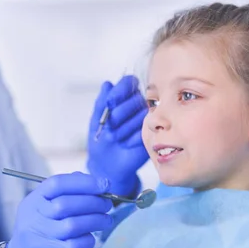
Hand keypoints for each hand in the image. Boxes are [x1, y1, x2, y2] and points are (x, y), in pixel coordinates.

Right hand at [5, 173, 112, 247]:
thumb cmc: (39, 234)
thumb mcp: (42, 210)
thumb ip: (63, 193)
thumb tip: (92, 180)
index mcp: (33, 201)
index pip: (57, 184)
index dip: (84, 182)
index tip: (104, 184)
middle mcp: (34, 218)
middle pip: (67, 203)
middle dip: (94, 202)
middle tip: (107, 204)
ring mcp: (42, 238)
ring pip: (74, 224)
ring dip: (97, 220)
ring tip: (106, 220)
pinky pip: (78, 244)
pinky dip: (89, 239)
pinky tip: (91, 237)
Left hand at [87, 75, 149, 196]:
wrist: (107, 165)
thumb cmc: (101, 141)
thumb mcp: (96, 120)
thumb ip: (102, 102)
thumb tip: (107, 84)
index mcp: (124, 98)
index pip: (129, 82)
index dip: (121, 91)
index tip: (110, 103)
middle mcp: (138, 106)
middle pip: (135, 98)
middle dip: (119, 114)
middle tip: (110, 127)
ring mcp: (146, 120)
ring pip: (140, 114)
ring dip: (123, 128)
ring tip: (116, 138)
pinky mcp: (152, 134)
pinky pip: (144, 130)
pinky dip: (130, 139)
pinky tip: (125, 144)